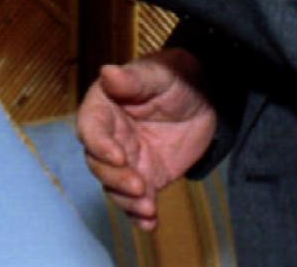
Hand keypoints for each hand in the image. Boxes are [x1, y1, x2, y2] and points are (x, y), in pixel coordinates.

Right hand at [76, 49, 216, 230]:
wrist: (205, 98)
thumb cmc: (175, 77)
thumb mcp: (157, 75)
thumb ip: (133, 79)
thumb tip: (107, 72)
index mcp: (105, 108)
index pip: (91, 129)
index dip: (100, 145)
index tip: (119, 157)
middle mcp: (110, 138)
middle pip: (99, 164)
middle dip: (116, 179)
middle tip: (139, 185)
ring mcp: (127, 161)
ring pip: (115, 186)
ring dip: (127, 201)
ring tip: (148, 209)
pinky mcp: (146, 177)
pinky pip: (137, 200)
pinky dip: (140, 215)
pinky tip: (150, 224)